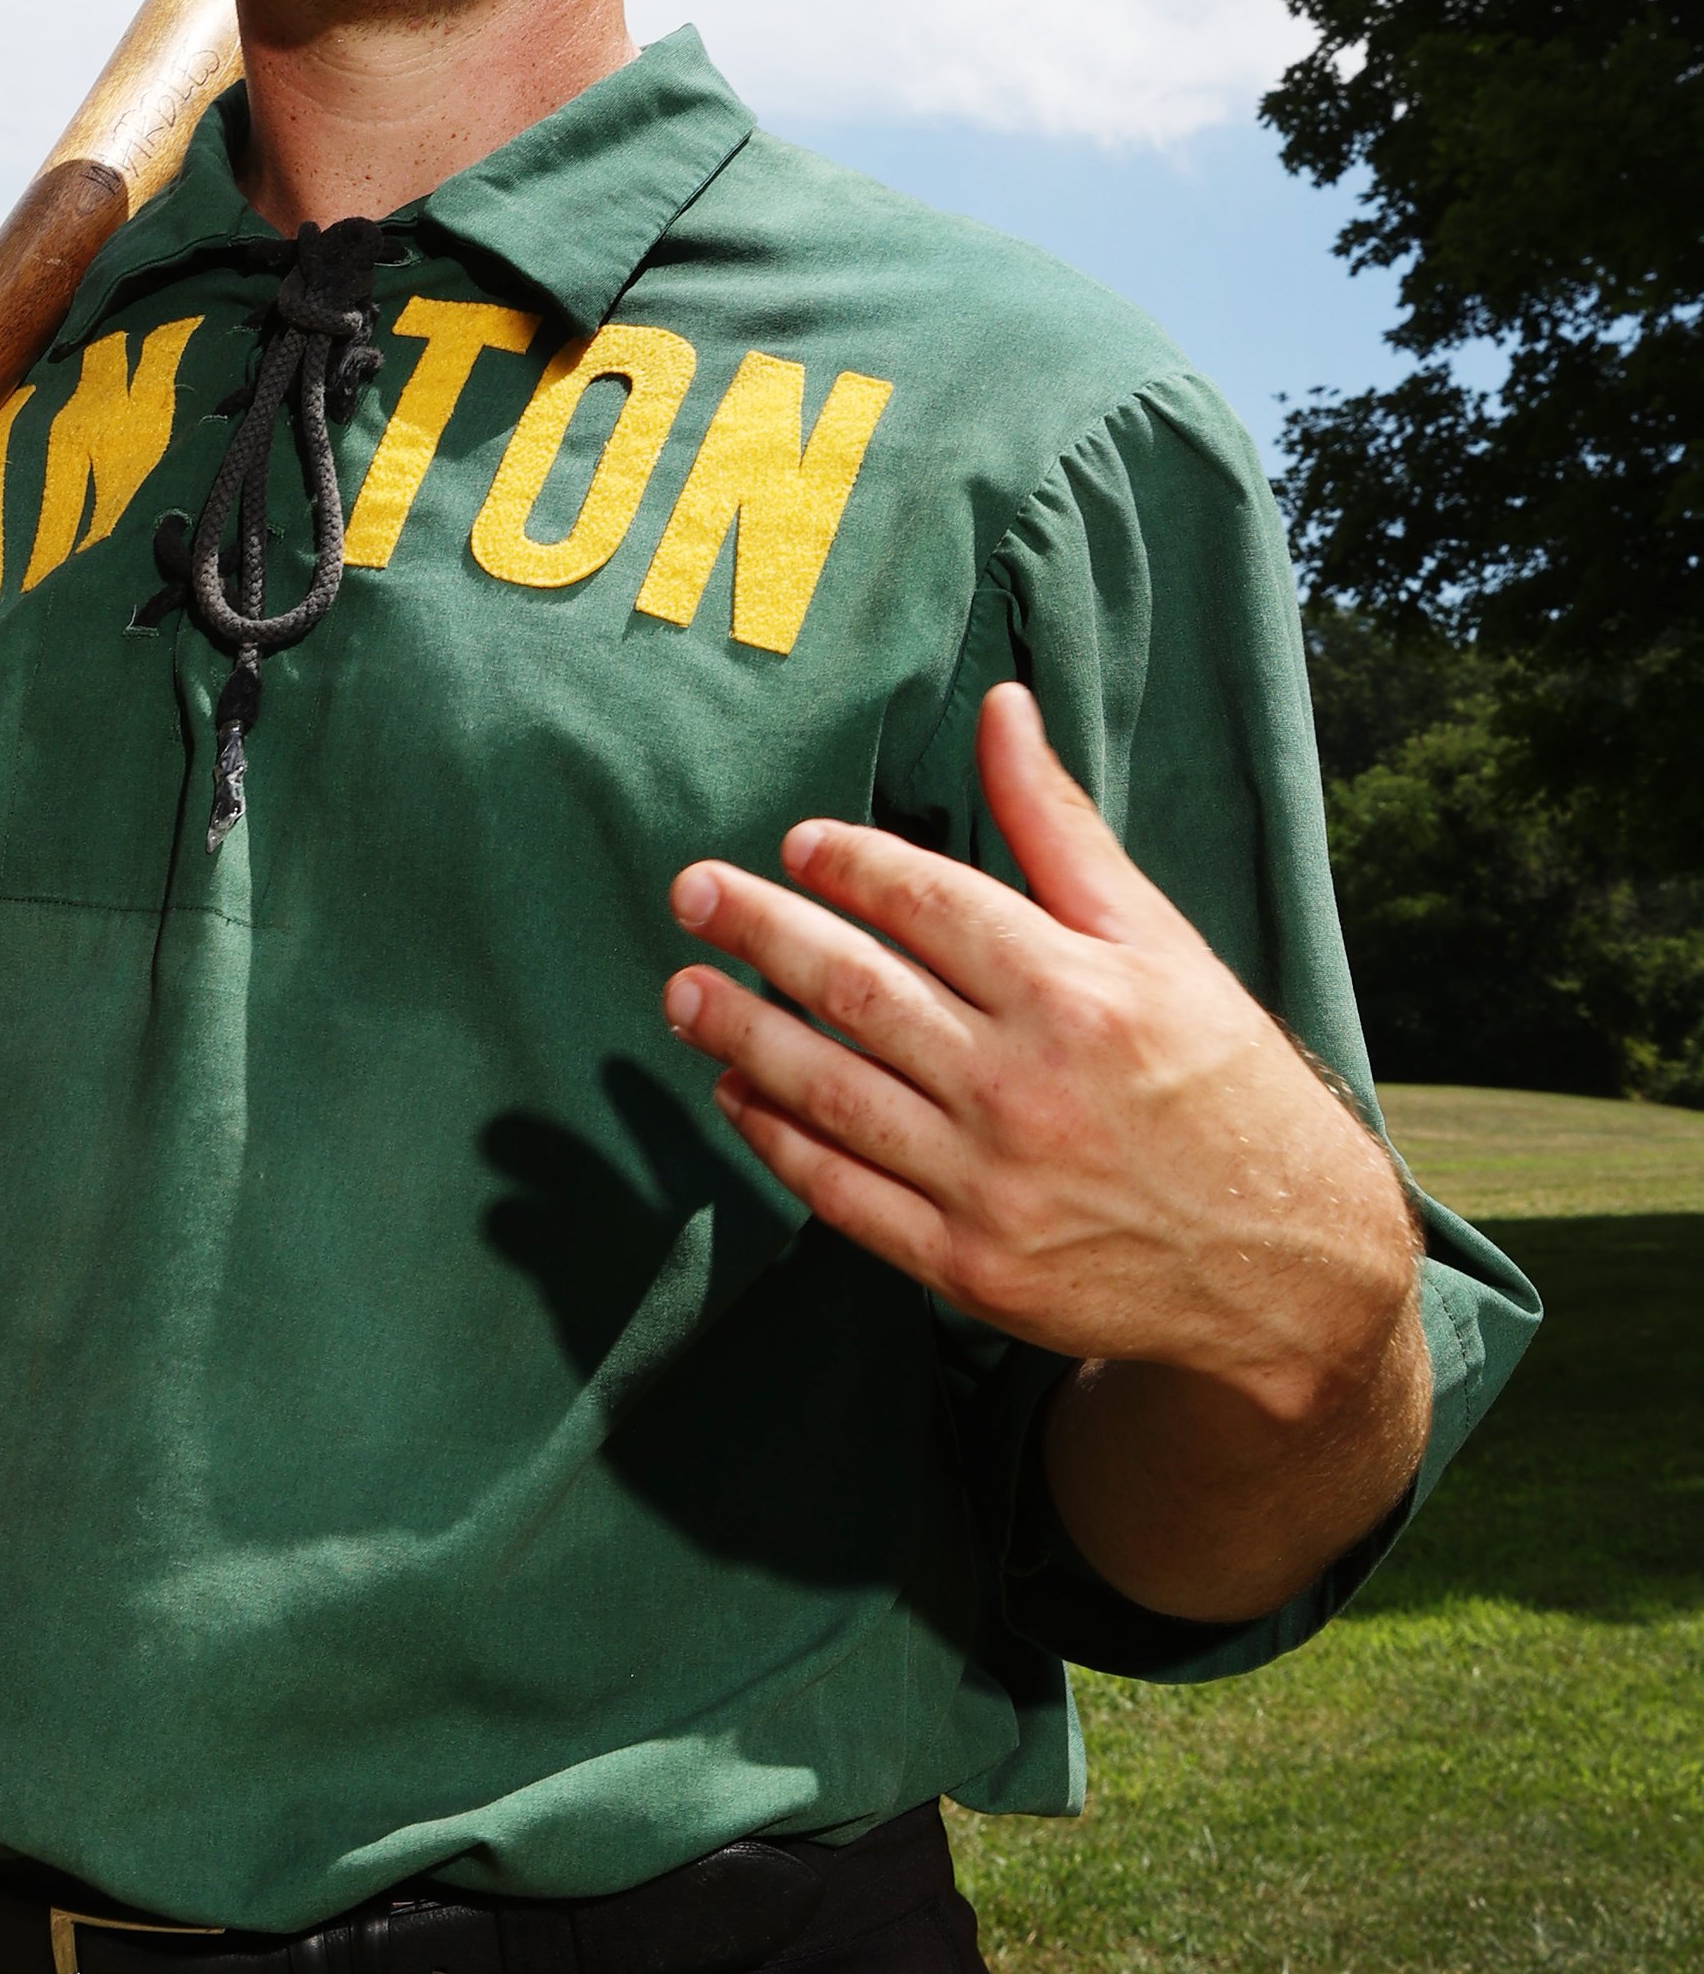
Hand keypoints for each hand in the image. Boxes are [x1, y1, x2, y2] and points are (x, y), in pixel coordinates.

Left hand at [662, 683, 1419, 1426]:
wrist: (1290, 1268)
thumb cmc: (1224, 1084)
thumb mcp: (1163, 943)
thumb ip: (1062, 829)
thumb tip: (1002, 706)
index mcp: (1079, 991)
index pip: (931, 903)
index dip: (851, 866)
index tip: (796, 842)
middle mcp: (1026, 1083)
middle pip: (857, 988)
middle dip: (761, 932)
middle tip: (690, 892)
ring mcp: (991, 1182)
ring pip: (831, 1091)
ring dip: (744, 1034)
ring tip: (683, 990)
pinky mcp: (971, 1266)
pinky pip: (845, 1194)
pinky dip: (779, 1141)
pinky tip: (736, 1097)